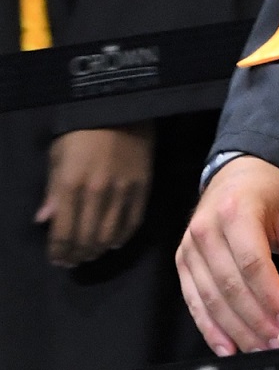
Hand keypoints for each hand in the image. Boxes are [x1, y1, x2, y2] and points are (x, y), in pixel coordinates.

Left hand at [40, 125, 155, 267]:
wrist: (119, 109)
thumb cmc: (80, 132)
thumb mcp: (58, 156)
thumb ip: (52, 192)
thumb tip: (44, 221)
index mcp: (70, 185)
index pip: (63, 233)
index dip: (59, 252)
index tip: (57, 260)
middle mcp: (96, 193)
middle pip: (86, 238)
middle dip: (78, 254)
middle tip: (74, 261)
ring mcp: (122, 192)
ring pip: (109, 235)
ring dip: (98, 249)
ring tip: (91, 253)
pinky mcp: (143, 188)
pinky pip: (133, 222)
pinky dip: (122, 237)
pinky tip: (114, 242)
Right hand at [177, 155, 278, 354]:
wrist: (237, 172)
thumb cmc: (271, 192)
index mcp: (236, 212)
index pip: (252, 264)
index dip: (271, 298)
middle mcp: (206, 230)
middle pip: (230, 287)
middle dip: (256, 321)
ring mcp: (189, 248)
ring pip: (211, 299)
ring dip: (236, 330)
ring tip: (260, 349)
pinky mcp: (183, 262)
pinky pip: (195, 301)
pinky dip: (210, 328)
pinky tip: (228, 347)